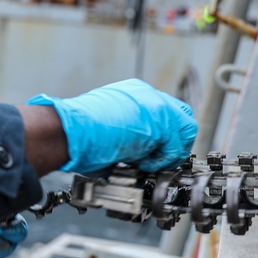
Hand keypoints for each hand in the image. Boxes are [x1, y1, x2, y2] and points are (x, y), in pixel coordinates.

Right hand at [27, 78, 196, 174]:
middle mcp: (147, 95)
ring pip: (185, 129)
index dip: (165, 136)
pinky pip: (176, 145)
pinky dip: (163, 159)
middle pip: (181, 116)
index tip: (155, 152)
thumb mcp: (107, 127)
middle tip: (159, 159)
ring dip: (169, 151)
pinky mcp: (161, 119)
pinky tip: (143, 163)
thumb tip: (137, 151)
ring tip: (147, 162)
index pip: (164, 112)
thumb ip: (129, 132)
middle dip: (175, 141)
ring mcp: (156, 105)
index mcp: (132, 94)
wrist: (72, 130)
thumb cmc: (80, 135)